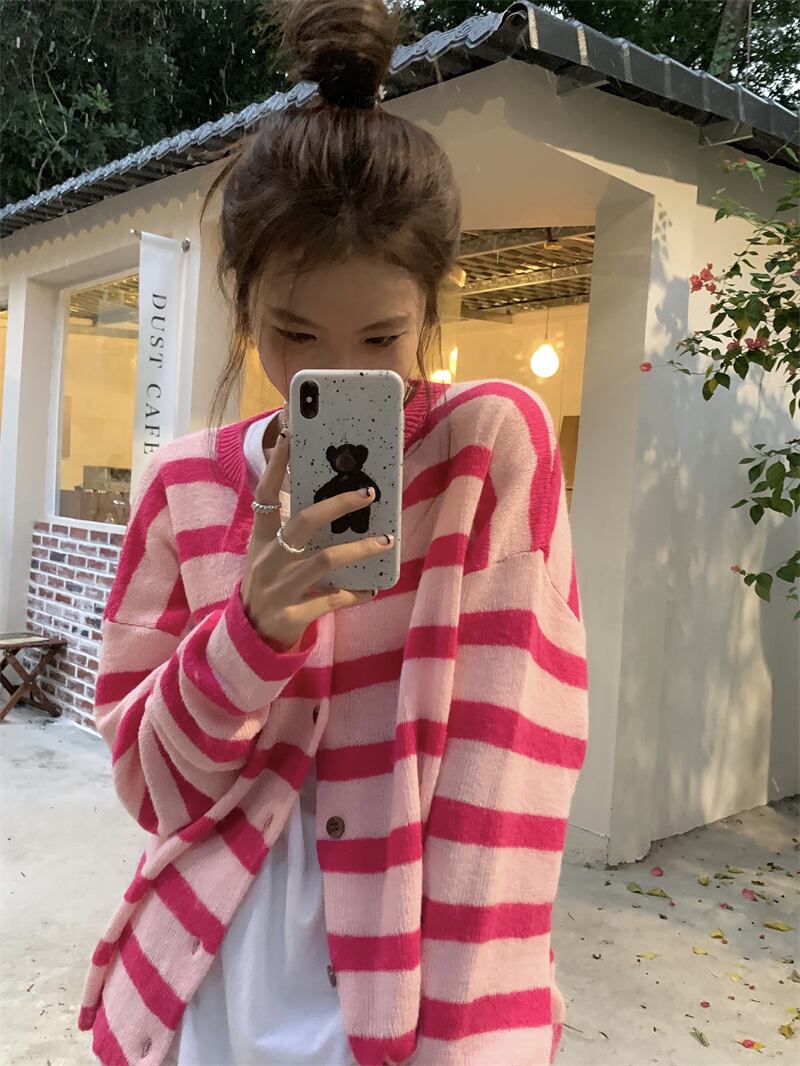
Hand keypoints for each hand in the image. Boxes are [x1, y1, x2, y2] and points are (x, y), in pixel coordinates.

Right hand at [240, 429, 392, 649]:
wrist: (249, 637)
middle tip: (369, 494)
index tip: (290, 437)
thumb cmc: (268, 586)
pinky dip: (356, 593)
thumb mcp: (269, 555)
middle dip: (338, 504)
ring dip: (360, 549)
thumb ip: (290, 530)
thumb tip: (328, 499)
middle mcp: (269, 559)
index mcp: (261, 539)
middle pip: (303, 521)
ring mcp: (279, 588)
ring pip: (325, 560)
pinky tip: (373, 589)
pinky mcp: (292, 615)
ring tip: (385, 542)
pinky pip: (331, 600)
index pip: (266, 495)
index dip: (276, 466)